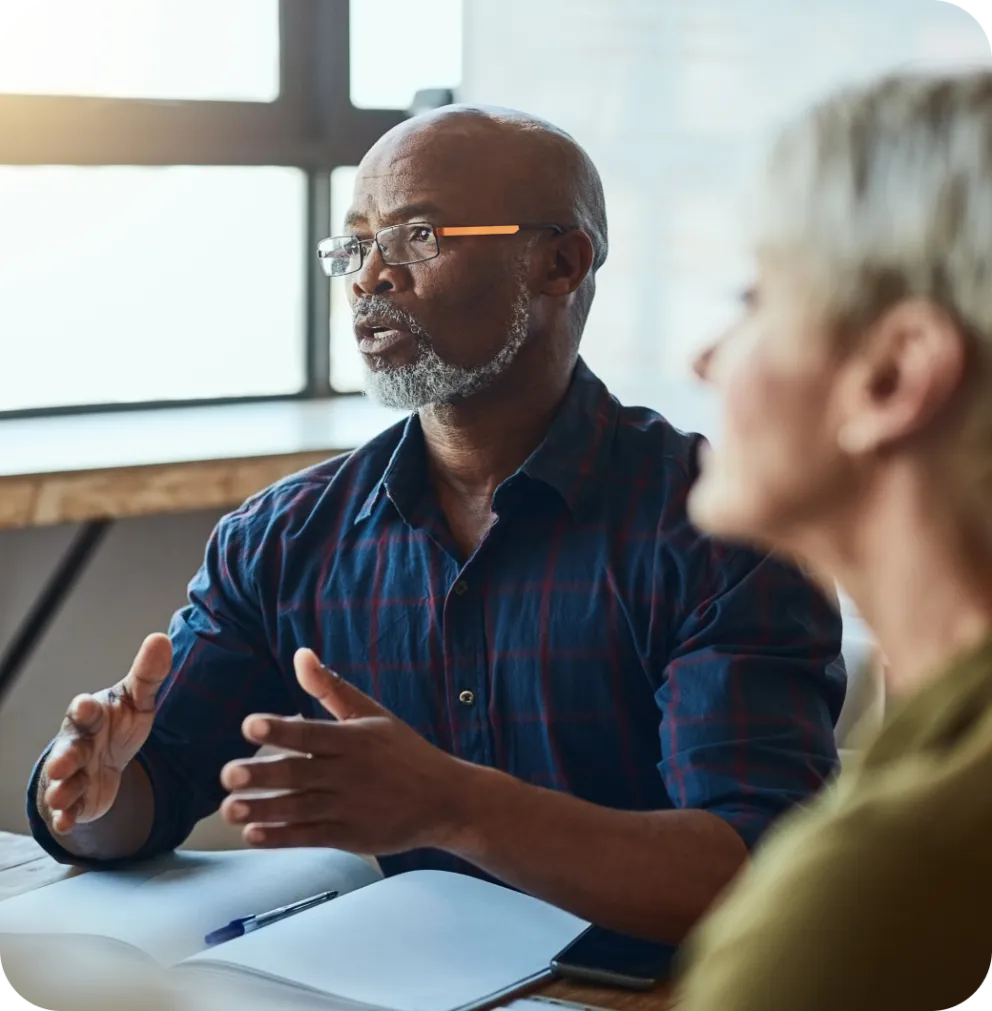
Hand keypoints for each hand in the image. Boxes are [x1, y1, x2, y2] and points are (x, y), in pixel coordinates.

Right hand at [41, 634, 171, 834]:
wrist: (108, 757)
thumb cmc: (119, 722)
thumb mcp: (138, 700)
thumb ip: (149, 674)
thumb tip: (161, 638)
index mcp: (93, 716)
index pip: (87, 711)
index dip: (86, 709)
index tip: (86, 705)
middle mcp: (78, 744)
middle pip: (69, 749)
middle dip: (64, 756)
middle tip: (62, 764)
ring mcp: (74, 773)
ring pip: (64, 781)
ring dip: (63, 789)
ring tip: (62, 796)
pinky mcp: (78, 799)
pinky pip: (69, 809)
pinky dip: (67, 816)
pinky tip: (67, 822)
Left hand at [219, 648, 474, 853]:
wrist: (446, 799)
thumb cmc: (404, 752)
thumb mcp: (372, 715)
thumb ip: (331, 688)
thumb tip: (300, 654)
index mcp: (353, 740)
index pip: (310, 734)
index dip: (280, 729)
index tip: (250, 725)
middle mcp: (348, 773)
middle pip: (299, 773)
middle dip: (262, 774)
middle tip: (227, 773)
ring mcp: (349, 807)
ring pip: (298, 808)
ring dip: (262, 809)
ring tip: (229, 808)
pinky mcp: (350, 835)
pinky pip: (310, 837)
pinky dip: (281, 837)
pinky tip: (253, 834)